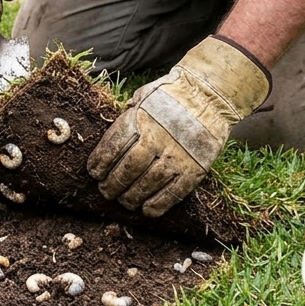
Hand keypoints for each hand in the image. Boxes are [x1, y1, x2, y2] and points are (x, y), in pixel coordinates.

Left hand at [87, 36, 270, 216]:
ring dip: (132, 196)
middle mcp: (158, 138)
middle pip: (129, 169)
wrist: (210, 96)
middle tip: (106, 191)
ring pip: (148, 184)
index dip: (100, 162)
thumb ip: (128, 115)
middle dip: (113, 184)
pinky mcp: (195, 169)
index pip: (113, 146)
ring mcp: (178, 156)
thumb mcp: (144, 95)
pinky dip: (159, 204)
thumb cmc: (172, 96)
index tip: (94, 173)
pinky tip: (147, 209)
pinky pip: (174, 193)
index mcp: (141, 119)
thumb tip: (112, 136)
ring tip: (124, 201)